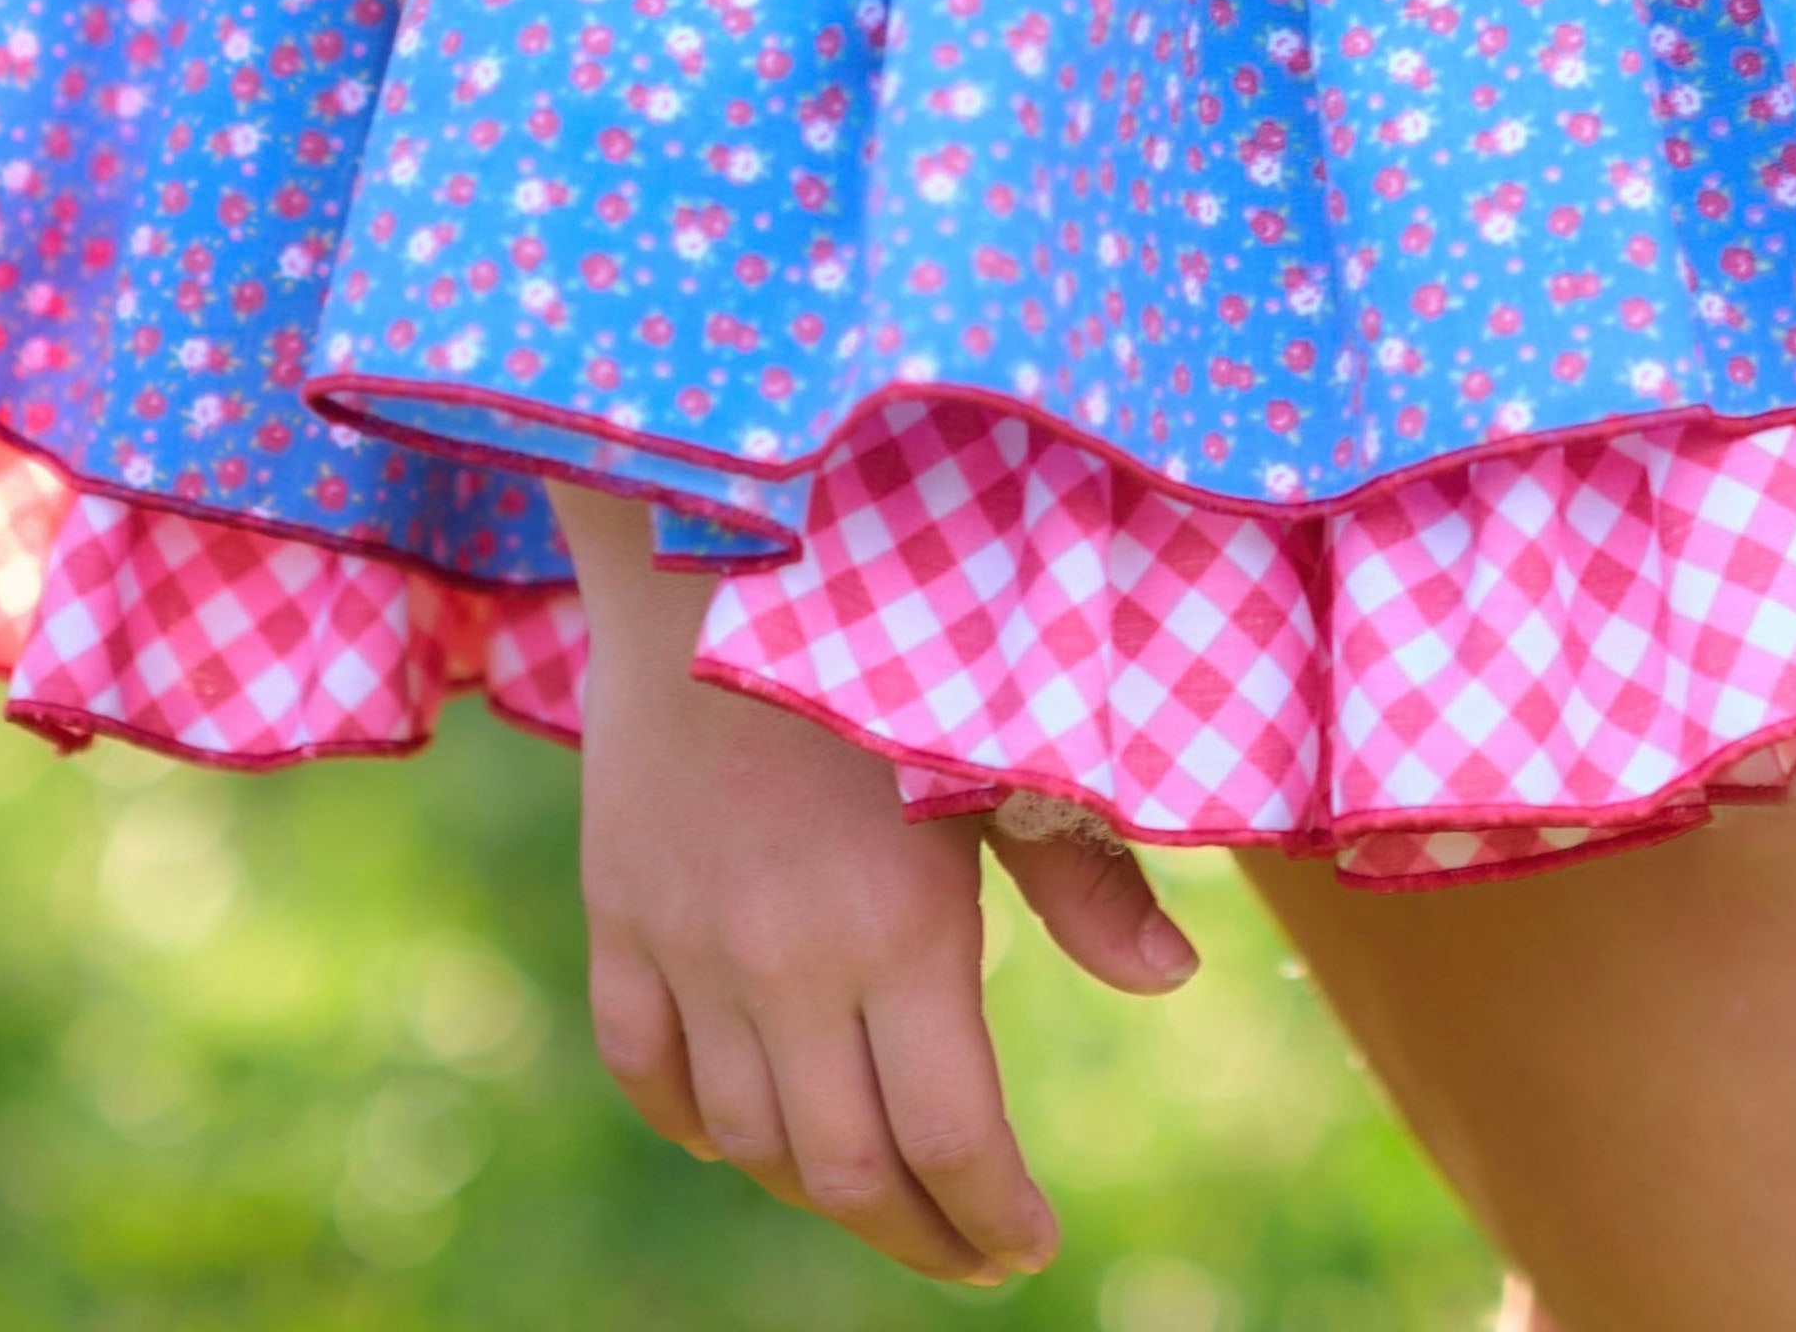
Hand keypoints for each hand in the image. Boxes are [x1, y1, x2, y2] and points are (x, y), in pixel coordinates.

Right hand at [565, 509, 1194, 1283]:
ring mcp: (690, 948)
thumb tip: (1173, 978)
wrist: (720, 543)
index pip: (951, 1141)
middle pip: (847, 1173)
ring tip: (879, 1190)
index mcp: (898, 928)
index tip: (1033, 1245)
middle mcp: (787, 964)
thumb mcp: (1005, 743)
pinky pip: (643, 1067)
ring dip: (816, 1186)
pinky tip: (744, 1128)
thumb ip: (1083, 878)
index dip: (994, 1217)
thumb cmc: (898, 629)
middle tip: (971, 1251)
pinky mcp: (622, 914)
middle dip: (921, 1237)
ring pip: (745, 1139)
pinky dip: (693, 1121)